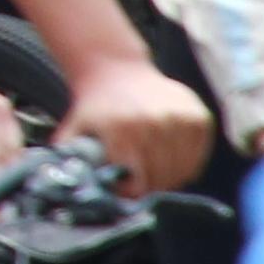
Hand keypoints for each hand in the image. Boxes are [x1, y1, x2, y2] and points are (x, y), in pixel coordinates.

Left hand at [64, 57, 215, 193]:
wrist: (117, 70)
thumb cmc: (95, 107)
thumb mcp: (74, 130)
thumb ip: (70, 160)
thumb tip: (65, 188)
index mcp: (123, 130)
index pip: (138, 184)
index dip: (131, 193)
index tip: (124, 189)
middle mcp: (155, 123)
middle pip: (162, 179)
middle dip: (150, 188)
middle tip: (140, 182)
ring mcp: (180, 119)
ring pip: (182, 172)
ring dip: (169, 178)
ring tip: (153, 170)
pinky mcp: (198, 117)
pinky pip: (197, 158)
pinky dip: (186, 165)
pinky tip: (168, 157)